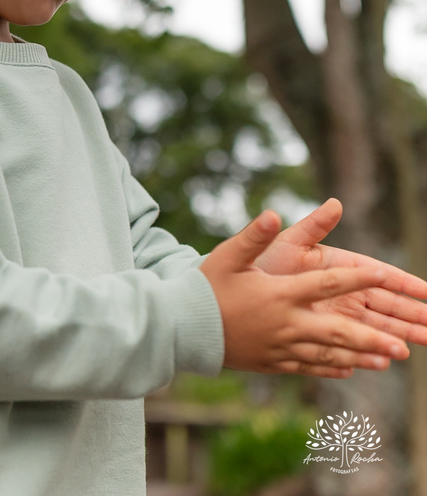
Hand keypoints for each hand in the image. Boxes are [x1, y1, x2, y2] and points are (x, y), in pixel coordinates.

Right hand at [201, 210, 408, 377]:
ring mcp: (279, 346)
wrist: (179, 328)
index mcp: (278, 294)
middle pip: (338, 332)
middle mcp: (285, 323)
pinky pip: (308, 367)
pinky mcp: (270, 363)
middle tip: (404, 344)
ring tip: (389, 360)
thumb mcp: (226, 257)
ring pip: (329, 355)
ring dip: (362, 357)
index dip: (358, 279)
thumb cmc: (203, 288)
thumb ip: (253, 236)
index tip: (386, 276)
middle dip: (373, 339)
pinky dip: (332, 369)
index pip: (326, 283)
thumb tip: (273, 213)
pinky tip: (350, 369)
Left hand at [255, 198, 426, 346]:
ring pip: (374, 326)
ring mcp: (334, 313)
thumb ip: (313, 227)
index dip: (406, 284)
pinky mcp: (322, 332)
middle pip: (385, 305)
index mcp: (339, 267)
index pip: (380, 276)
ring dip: (397, 336)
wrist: (233, 291)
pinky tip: (384, 361)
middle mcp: (342, 291)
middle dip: (413, 315)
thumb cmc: (261, 262)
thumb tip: (335, 203)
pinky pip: (350, 344)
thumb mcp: (287, 243)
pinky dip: (366, 351)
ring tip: (421, 345)